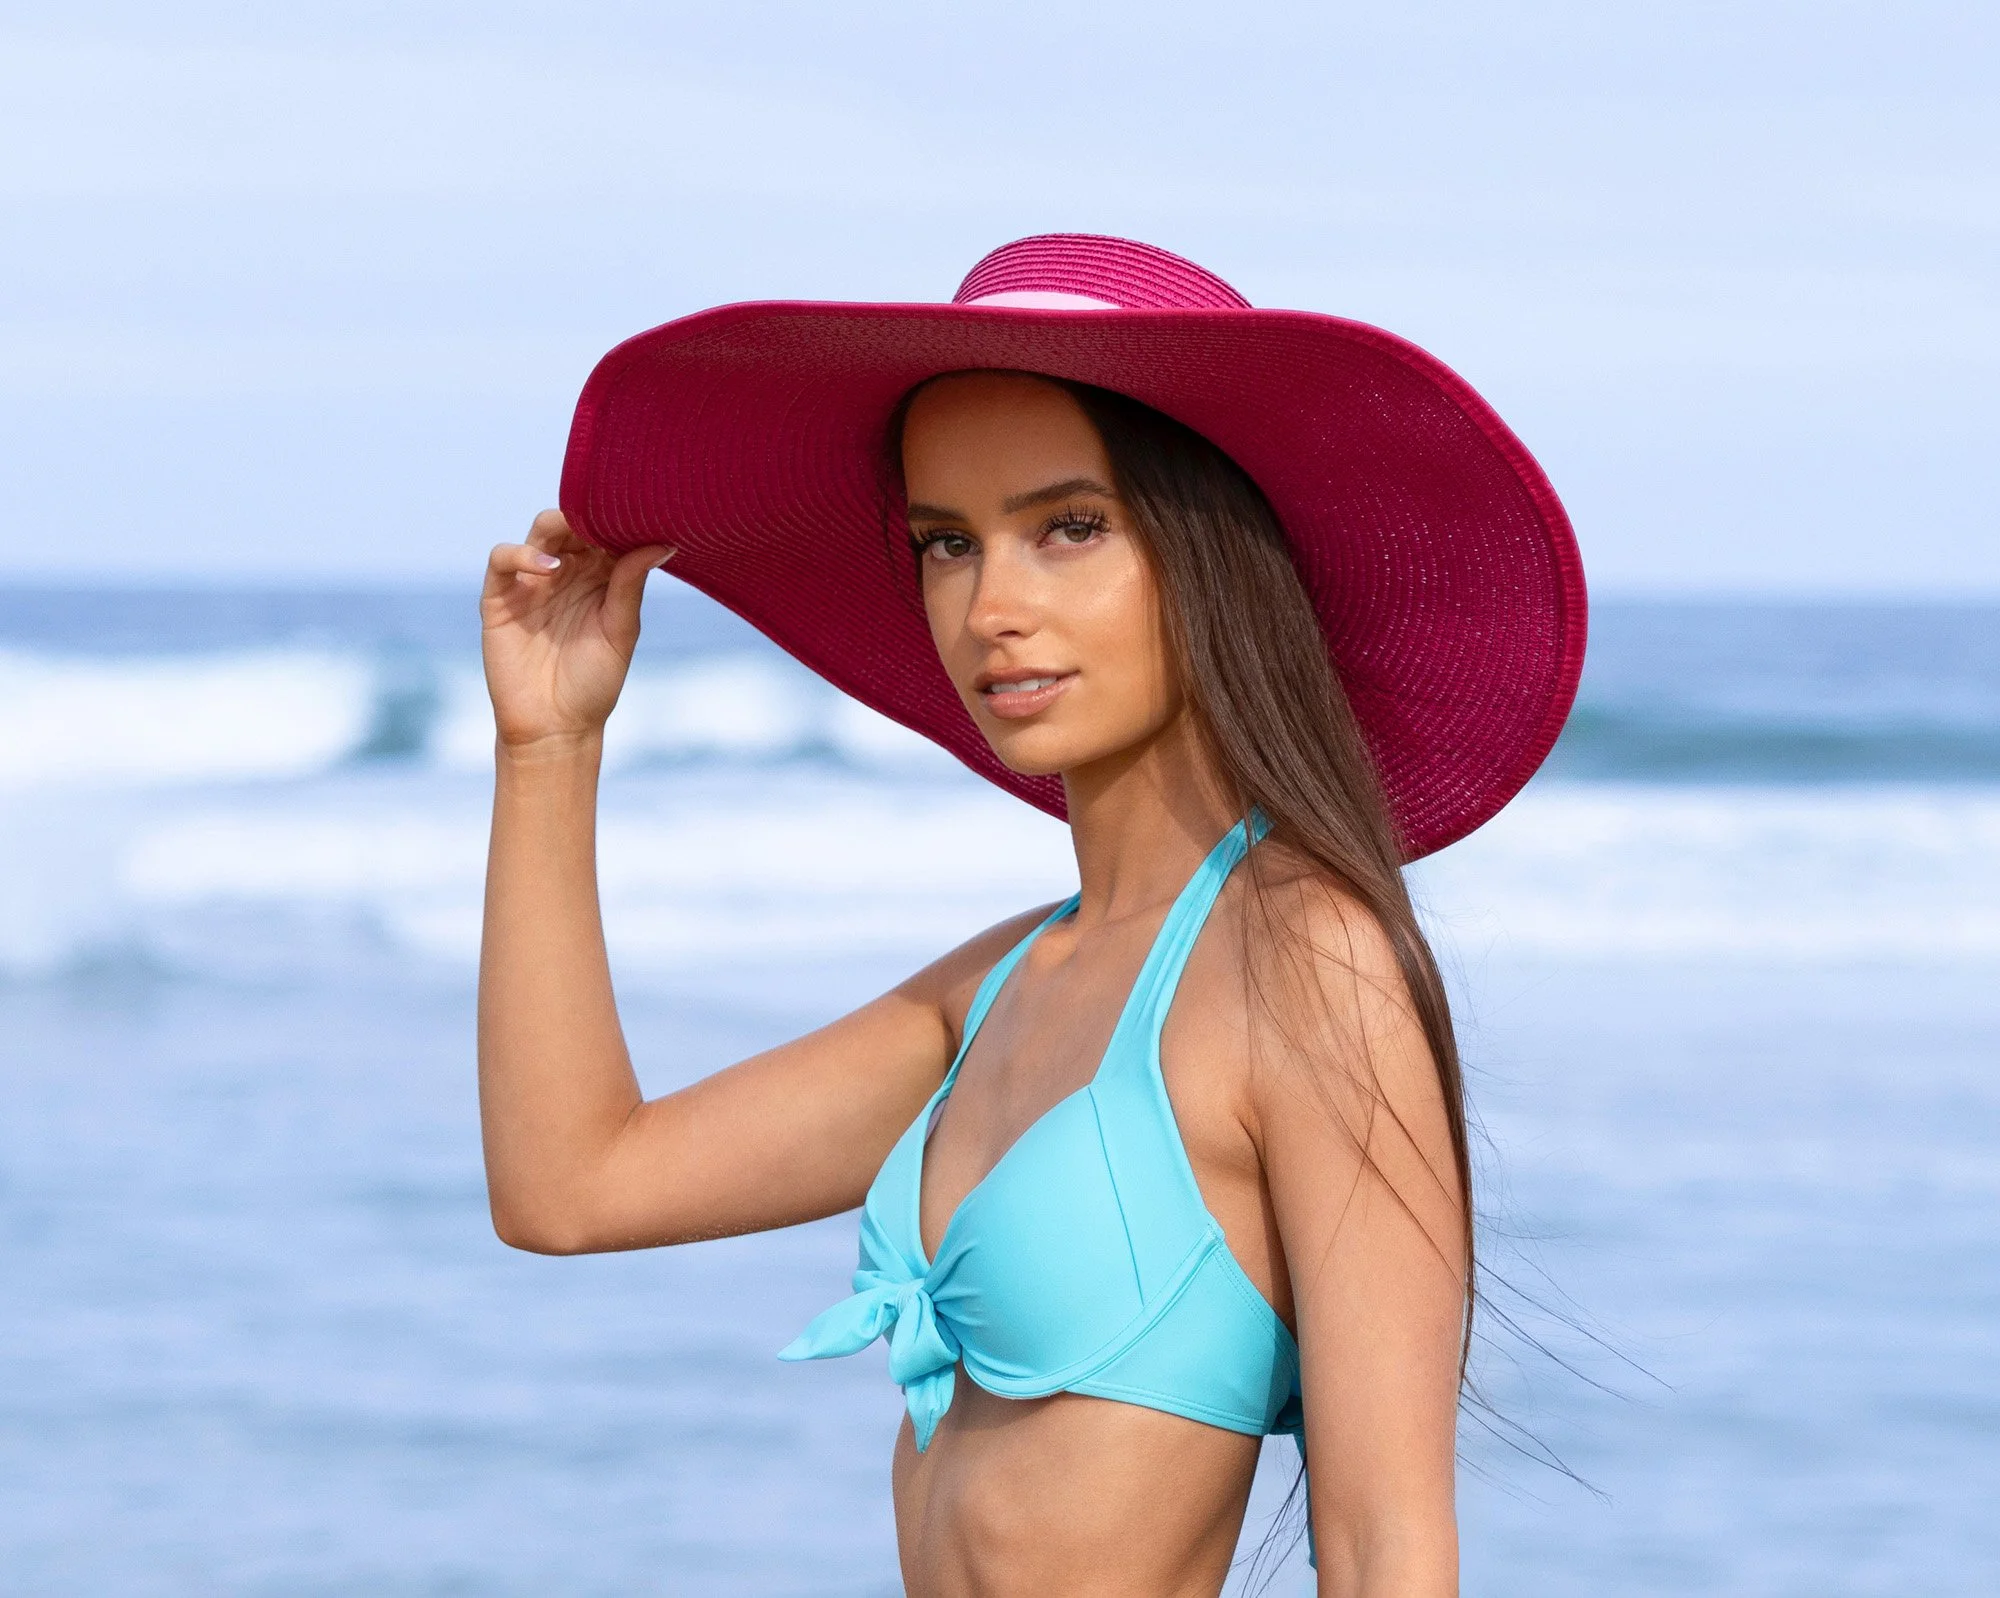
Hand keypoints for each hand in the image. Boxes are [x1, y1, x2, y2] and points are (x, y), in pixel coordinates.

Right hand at [480, 509, 673, 752]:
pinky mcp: (500, 598)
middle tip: (610, 515)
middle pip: (574, 524)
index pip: (607, 533)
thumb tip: (663, 543)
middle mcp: (565, 573)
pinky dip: (523, 555)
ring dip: (560, 525)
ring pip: (541, 532)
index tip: (641, 514)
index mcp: (599, 577)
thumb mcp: (621, 631)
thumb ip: (631, 585)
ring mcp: (531, 582)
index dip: (620, 521)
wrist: (556, 727)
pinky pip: (502, 560)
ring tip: (582, 534)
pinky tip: (550, 568)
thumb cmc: (594, 682)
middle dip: (591, 515)